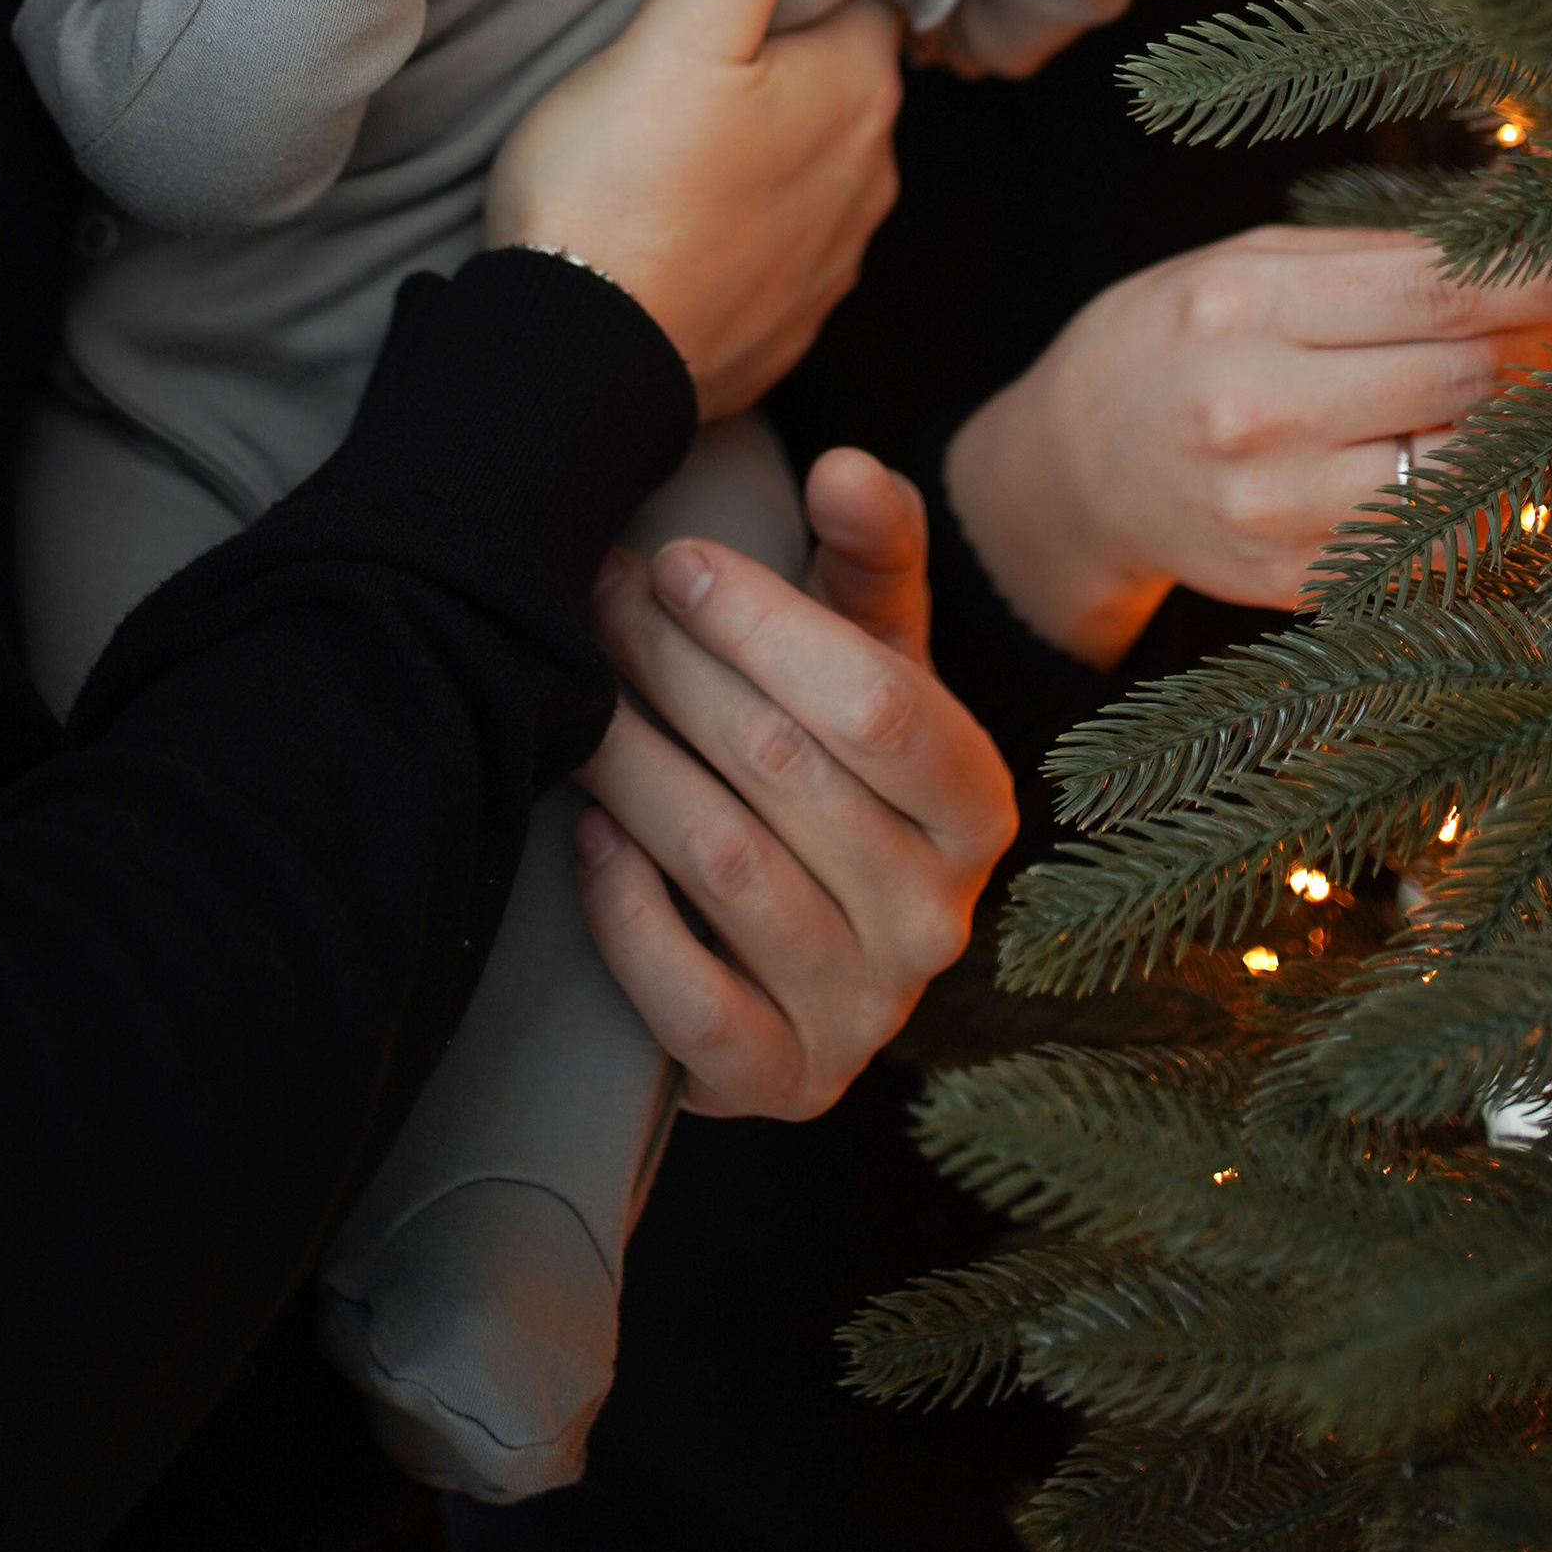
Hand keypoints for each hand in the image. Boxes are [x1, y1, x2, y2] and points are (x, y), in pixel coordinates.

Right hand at [484, 0, 902, 420]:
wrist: (578, 368)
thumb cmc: (618, 187)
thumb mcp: (678, 33)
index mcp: (859, 93)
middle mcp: (873, 179)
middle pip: (842, 75)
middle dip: (789, 50)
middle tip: (696, 34)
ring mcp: (833, 263)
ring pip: (813, 161)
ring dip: (767, 139)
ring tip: (679, 124)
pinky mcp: (785, 325)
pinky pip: (778, 243)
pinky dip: (744, 220)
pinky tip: (679, 212)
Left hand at [571, 448, 1016, 1117]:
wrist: (817, 929)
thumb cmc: (836, 754)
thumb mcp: (873, 647)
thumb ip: (871, 549)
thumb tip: (848, 466)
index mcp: (978, 803)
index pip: (874, 703)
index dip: (759, 622)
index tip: (672, 560)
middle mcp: (938, 921)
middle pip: (782, 770)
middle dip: (670, 668)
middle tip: (595, 599)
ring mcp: (864, 1014)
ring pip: (725, 867)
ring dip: (629, 766)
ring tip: (573, 696)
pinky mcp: (783, 1085)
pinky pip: (691, 1002)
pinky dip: (626, 913)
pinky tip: (587, 836)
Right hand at [942, 224, 1551, 662]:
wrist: (1072, 468)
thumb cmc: (1176, 341)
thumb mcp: (1253, 266)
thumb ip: (1385, 261)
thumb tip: (1535, 253)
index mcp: (1242, 306)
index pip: (1435, 290)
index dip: (1547, 279)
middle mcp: (1256, 409)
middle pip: (1464, 379)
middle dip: (1546, 352)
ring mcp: (1276, 509)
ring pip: (1464, 468)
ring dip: (1523, 430)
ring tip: (1535, 394)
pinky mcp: (1296, 583)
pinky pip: (1436, 540)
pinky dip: (1479, 500)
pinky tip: (1476, 463)